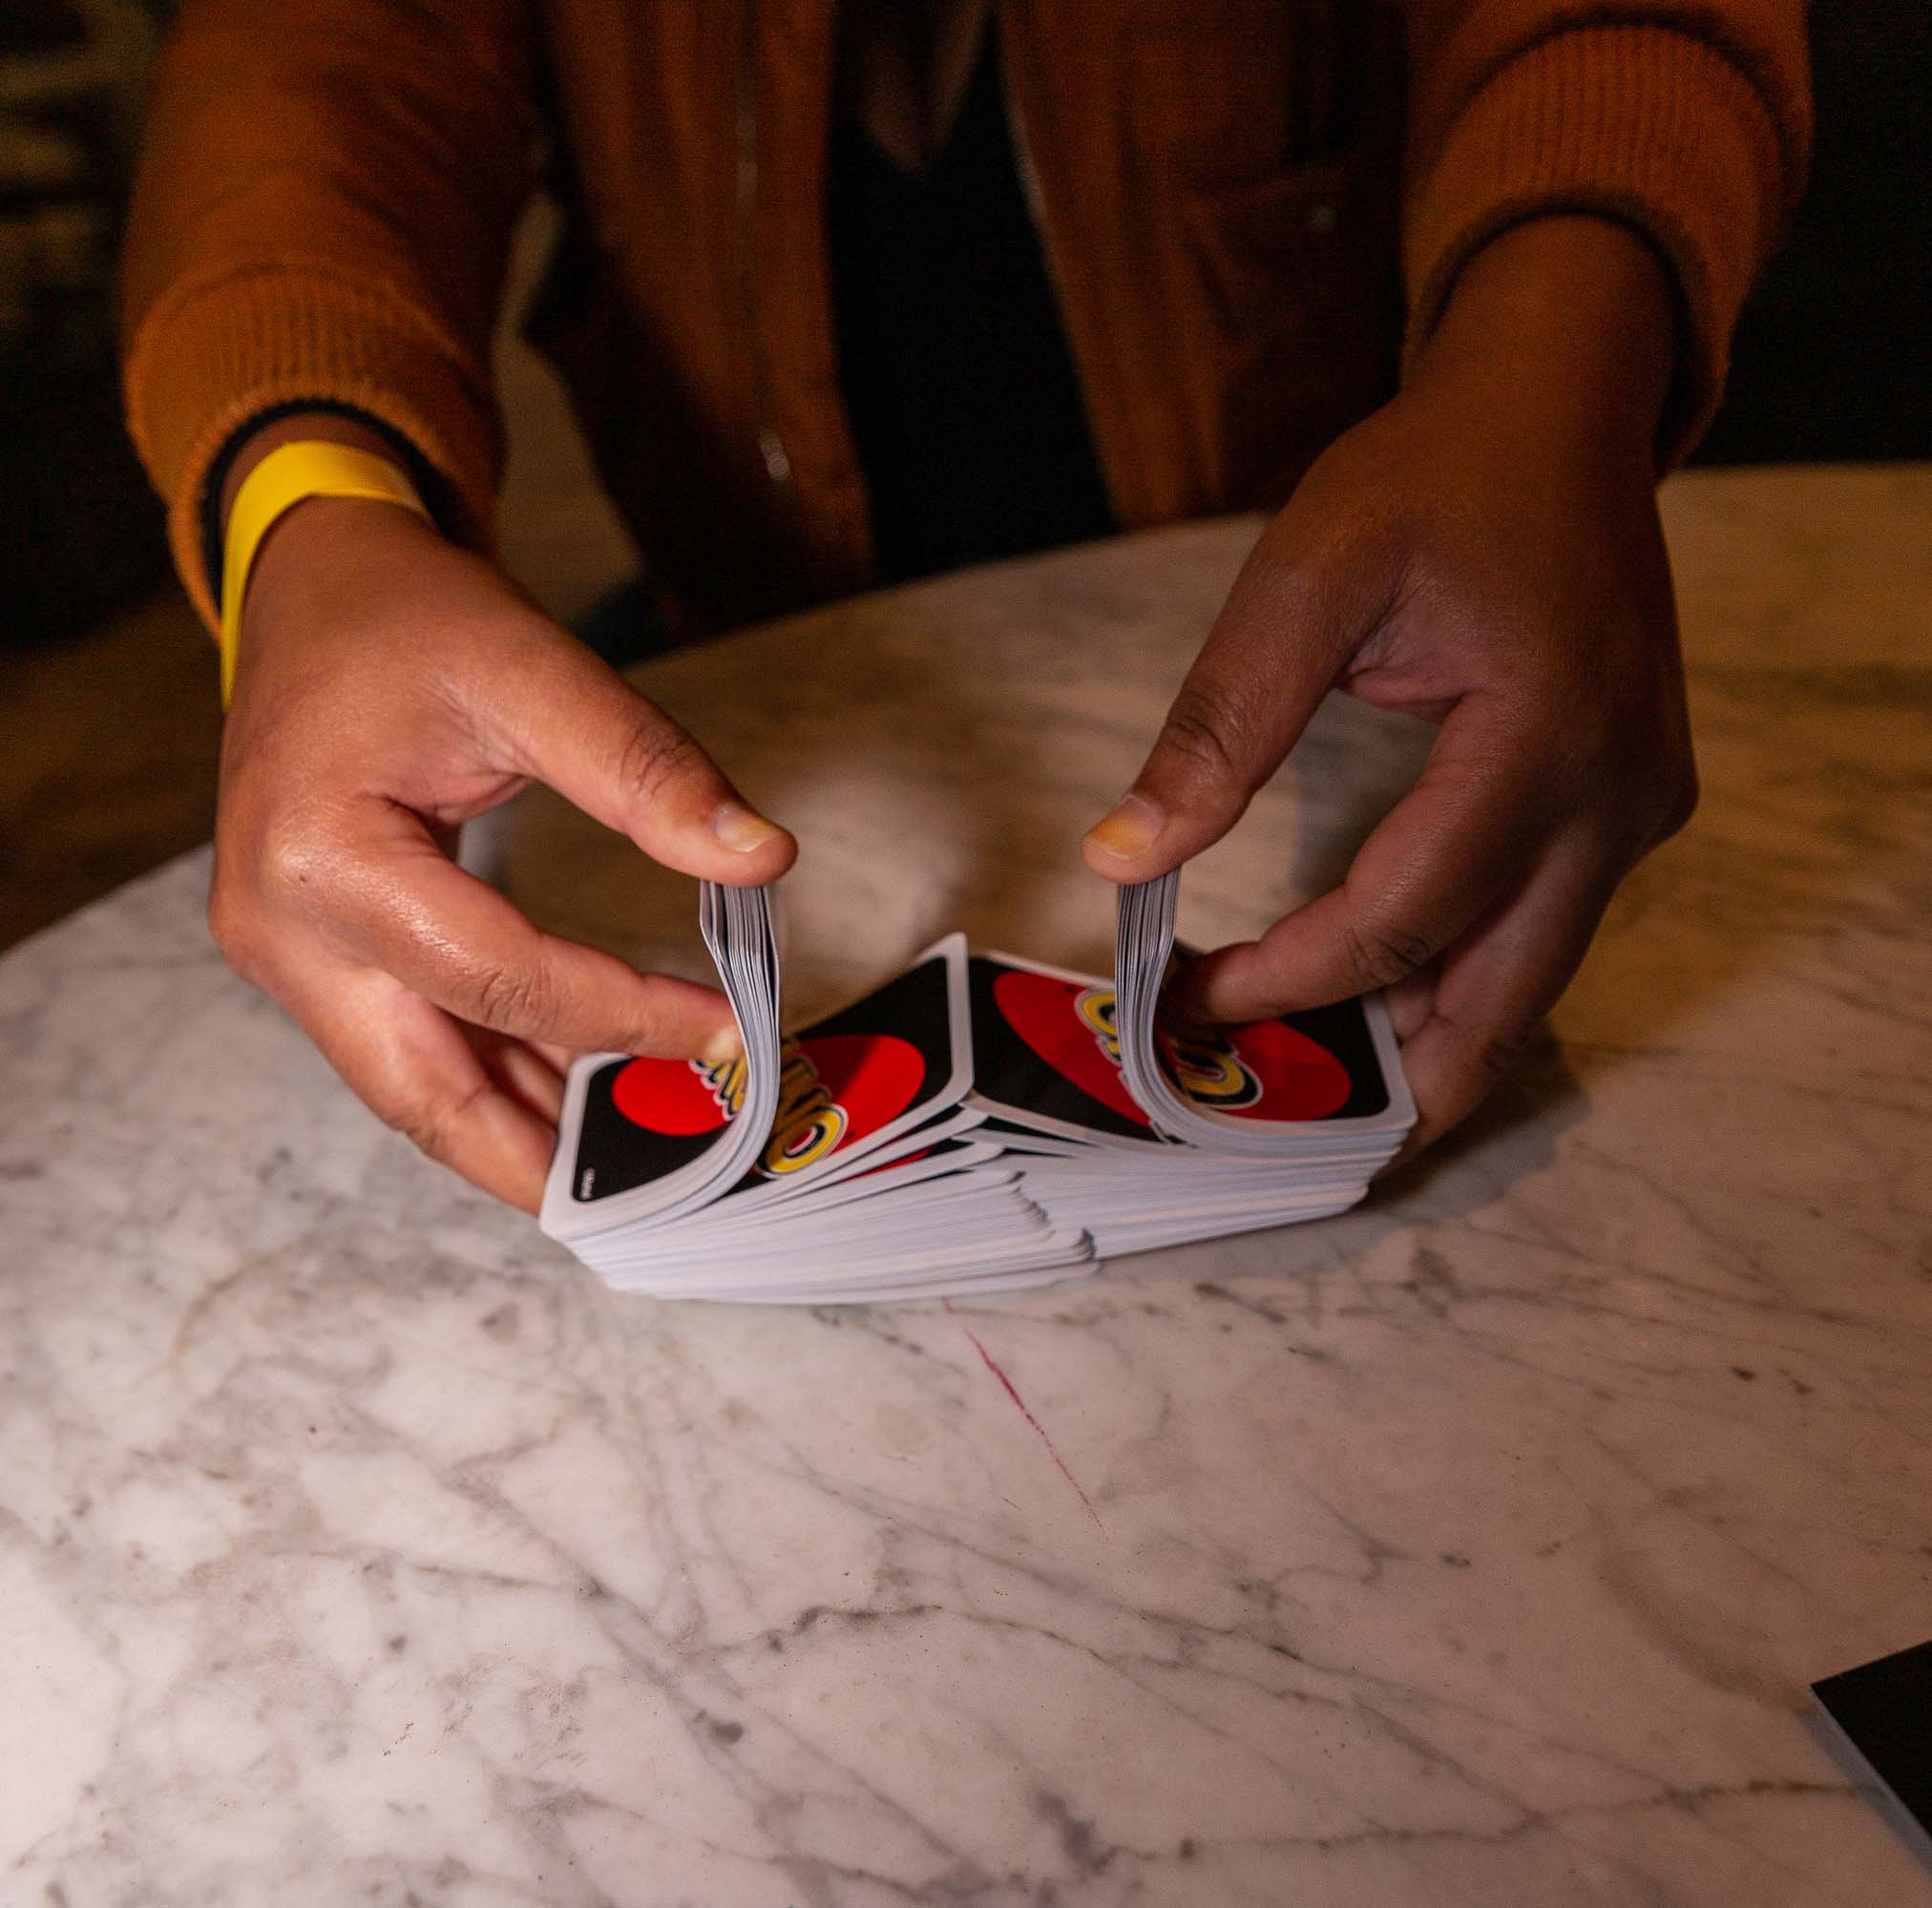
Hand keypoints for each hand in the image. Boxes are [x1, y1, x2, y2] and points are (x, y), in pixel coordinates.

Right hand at [211, 457, 794, 1210]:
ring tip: (642, 1167)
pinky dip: (499, 1076)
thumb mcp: (531, 667)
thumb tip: (761, 859)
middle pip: (424, 1092)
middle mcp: (281, 931)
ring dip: (526, 1131)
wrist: (314, 587)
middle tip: (665, 1197)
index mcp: (321, 859)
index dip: (623, 1015)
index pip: (498, 977)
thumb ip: (646, 769)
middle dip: (546, 1157)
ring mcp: (287, 955)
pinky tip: (583, 1100)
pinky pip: (413, 1043)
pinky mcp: (315, 957)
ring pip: (415, 1087)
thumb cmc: (409, 619)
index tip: (727, 1032)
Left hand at [1082, 218, 1696, 1158]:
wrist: (1559, 412)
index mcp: (1543, 739)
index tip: (1189, 999)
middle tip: (1261, 1108)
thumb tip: (1122, 857)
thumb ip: (1218, 727)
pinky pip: (1541, 929)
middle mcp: (1618, 799)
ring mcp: (1640, 809)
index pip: (1401, 920)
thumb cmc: (1434, 478)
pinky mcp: (1632, 804)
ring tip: (1300, 1066)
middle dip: (1377, 1075)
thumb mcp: (1305, 579)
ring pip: (1527, 984)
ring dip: (1419, 1039)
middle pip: (1494, 1002)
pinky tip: (1374, 991)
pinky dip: (1459, 976)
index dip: (1289, 979)